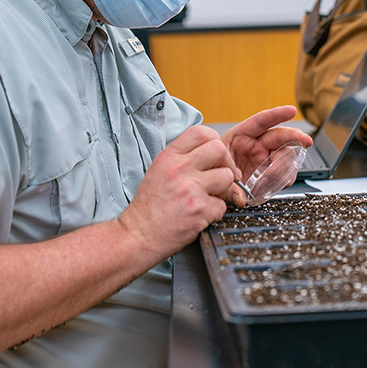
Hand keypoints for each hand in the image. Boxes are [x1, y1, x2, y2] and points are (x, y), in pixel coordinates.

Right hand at [117, 125, 239, 258]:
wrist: (138, 235)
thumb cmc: (149, 207)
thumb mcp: (159, 172)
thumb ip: (183, 160)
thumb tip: (215, 156)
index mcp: (169, 157)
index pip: (201, 132)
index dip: (215, 141)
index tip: (217, 156)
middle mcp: (180, 169)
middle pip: (220, 149)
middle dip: (227, 163)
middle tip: (223, 176)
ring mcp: (191, 189)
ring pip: (227, 177)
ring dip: (225, 189)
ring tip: (210, 197)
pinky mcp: (200, 210)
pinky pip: (223, 204)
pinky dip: (216, 211)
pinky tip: (202, 214)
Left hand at [222, 105, 312, 191]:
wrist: (214, 179)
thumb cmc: (215, 164)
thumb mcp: (216, 164)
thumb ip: (228, 178)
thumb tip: (240, 195)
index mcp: (243, 134)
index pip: (262, 121)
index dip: (277, 115)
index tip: (291, 110)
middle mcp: (259, 145)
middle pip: (281, 137)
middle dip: (296, 136)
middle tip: (306, 141)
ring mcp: (267, 159)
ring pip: (287, 157)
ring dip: (284, 166)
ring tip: (271, 176)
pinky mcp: (272, 174)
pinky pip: (285, 175)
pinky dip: (283, 181)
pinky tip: (274, 184)